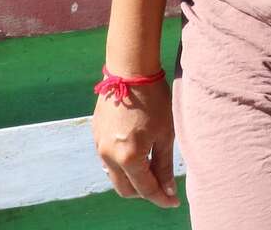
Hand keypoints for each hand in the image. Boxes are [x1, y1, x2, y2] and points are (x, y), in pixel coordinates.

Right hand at [91, 74, 180, 208]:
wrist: (130, 69)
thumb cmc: (154, 99)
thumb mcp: (165, 132)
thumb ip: (164, 164)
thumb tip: (168, 190)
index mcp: (129, 157)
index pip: (145, 189)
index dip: (161, 198)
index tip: (174, 201)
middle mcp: (109, 157)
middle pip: (126, 189)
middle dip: (145, 191)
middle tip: (163, 184)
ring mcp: (99, 146)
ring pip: (115, 176)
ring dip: (132, 178)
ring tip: (151, 167)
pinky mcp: (95, 135)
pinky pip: (108, 160)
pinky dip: (122, 163)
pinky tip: (137, 151)